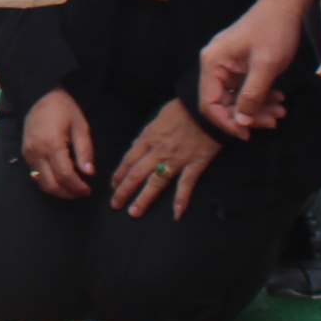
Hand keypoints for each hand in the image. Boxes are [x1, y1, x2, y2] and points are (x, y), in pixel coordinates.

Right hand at [20, 88, 96, 199]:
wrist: (40, 96)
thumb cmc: (64, 109)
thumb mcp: (80, 126)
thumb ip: (85, 151)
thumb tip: (89, 173)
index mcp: (52, 144)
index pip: (65, 175)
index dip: (78, 187)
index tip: (88, 190)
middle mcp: (37, 152)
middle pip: (51, 184)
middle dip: (68, 194)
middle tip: (82, 192)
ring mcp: (29, 154)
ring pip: (42, 183)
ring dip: (58, 191)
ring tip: (72, 189)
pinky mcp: (25, 154)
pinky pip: (36, 176)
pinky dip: (49, 182)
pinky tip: (61, 179)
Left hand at [109, 101, 219, 219]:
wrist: (207, 107)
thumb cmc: (181, 110)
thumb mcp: (157, 119)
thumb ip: (148, 136)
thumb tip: (138, 148)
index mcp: (148, 138)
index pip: (129, 160)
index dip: (119, 174)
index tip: (113, 186)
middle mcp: (159, 151)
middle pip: (137, 174)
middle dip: (124, 191)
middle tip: (115, 204)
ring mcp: (177, 159)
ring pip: (156, 182)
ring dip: (144, 198)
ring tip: (134, 212)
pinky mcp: (195, 164)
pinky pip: (186, 184)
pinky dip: (181, 199)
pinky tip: (176, 213)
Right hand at [199, 0, 308, 137]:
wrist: (284, 7)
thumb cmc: (273, 30)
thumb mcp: (265, 65)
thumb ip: (252, 94)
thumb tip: (242, 122)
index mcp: (213, 63)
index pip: (209, 103)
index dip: (226, 122)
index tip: (247, 133)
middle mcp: (215, 65)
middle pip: (223, 103)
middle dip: (248, 115)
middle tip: (273, 121)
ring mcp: (227, 66)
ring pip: (236, 98)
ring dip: (257, 108)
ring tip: (280, 112)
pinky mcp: (240, 67)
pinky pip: (245, 89)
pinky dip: (261, 97)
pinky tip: (278, 99)